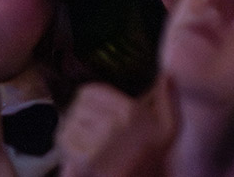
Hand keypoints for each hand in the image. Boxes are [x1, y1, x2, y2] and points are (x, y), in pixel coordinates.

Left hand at [57, 77, 176, 176]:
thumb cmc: (150, 157)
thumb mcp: (168, 127)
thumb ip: (167, 99)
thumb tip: (167, 75)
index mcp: (129, 110)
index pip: (89, 92)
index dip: (87, 101)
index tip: (93, 112)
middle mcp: (113, 123)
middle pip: (77, 107)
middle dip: (80, 117)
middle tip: (90, 130)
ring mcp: (98, 141)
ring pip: (70, 122)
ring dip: (74, 130)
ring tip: (87, 142)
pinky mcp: (85, 159)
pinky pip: (65, 140)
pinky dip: (68, 145)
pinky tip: (81, 152)